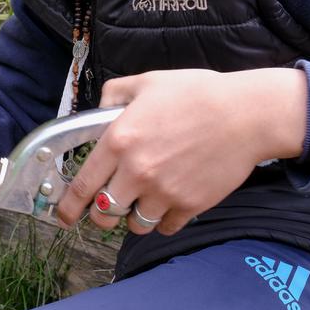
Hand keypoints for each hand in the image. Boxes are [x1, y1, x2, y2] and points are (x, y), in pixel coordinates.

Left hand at [55, 68, 307, 234]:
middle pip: (103, 214)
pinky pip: (164, 227)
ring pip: (134, 225)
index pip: (82, 186)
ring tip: (142, 201)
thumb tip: (100, 108)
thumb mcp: (147, 82)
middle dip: (100, 214)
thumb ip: (115, 94)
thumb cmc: (197, 93)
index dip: (68, 206)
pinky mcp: (189, 205)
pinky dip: (162, 221)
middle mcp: (136, 171)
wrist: (247, 114)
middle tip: (107, 207)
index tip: (63, 216)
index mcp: (118, 141)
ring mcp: (163, 192)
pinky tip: (167, 204)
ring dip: (133, 217)